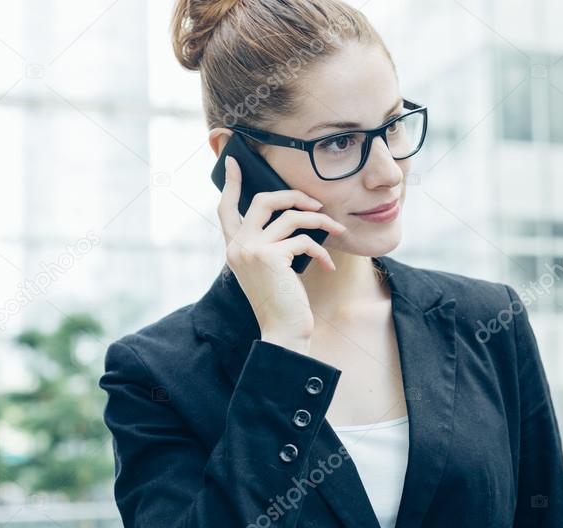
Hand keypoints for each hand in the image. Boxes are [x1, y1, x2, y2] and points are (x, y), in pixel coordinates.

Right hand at [218, 155, 348, 344]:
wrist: (283, 331)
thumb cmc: (282, 302)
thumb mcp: (271, 269)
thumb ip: (271, 244)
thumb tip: (294, 216)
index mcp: (234, 248)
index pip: (226, 209)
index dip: (231, 183)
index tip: (233, 161)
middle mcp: (238, 246)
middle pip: (262, 200)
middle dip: (292, 195)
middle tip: (315, 204)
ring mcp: (252, 250)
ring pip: (290, 216)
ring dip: (320, 222)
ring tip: (337, 230)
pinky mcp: (271, 257)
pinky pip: (304, 240)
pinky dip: (322, 251)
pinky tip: (328, 266)